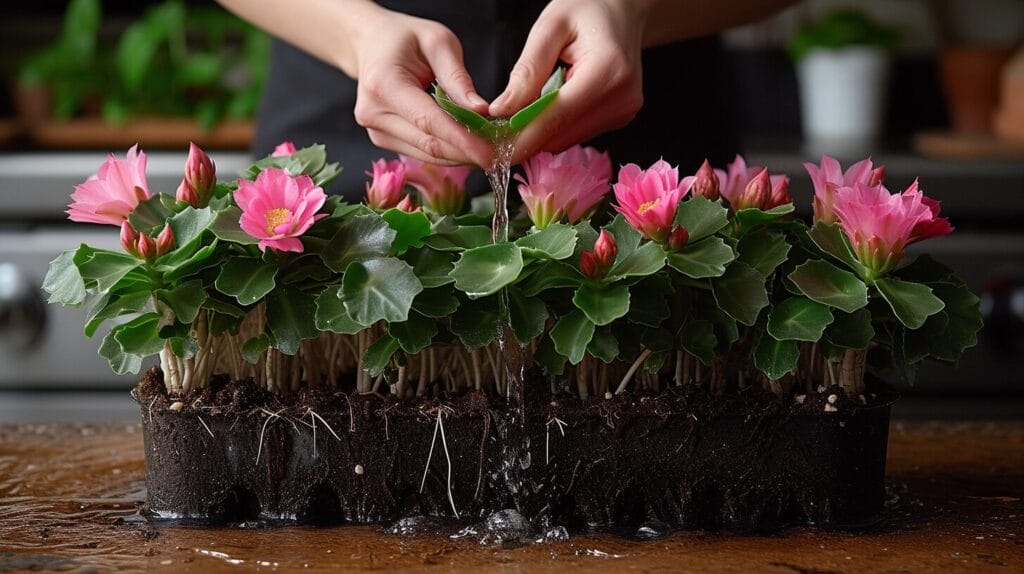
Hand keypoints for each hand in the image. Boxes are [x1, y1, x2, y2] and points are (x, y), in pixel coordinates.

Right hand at [352, 8, 493, 166]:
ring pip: (427, 153)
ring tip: (490, 149)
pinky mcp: (383, 140)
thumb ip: (458, 78)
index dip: (462, 140)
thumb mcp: (437, 42)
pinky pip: (422, 151)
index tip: (491, 152)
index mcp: (383, 84)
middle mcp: (374, 113)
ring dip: (461, 155)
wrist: (371, 44)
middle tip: (502, 153)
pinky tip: (469, 145)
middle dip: (468, 151)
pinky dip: (448, 151)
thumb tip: (482, 112)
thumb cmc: (405, 39)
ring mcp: (376, 130)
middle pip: (429, 143)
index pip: (429, 121)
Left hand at [489, 0, 648, 164]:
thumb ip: (527, 70)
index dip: (521, 136)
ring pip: (566, 138)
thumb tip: (501, 110)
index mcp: (608, 71)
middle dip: (525, 134)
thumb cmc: (586, 9)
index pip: (556, 117)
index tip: (491, 149)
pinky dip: (555, 125)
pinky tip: (547, 105)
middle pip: (560, 134)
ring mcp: (624, 112)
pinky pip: (576, 132)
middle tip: (494, 128)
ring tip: (522, 108)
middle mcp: (622, 99)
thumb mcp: (550, 27)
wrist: (623, 11)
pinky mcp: (620, 118)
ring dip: (539, 130)